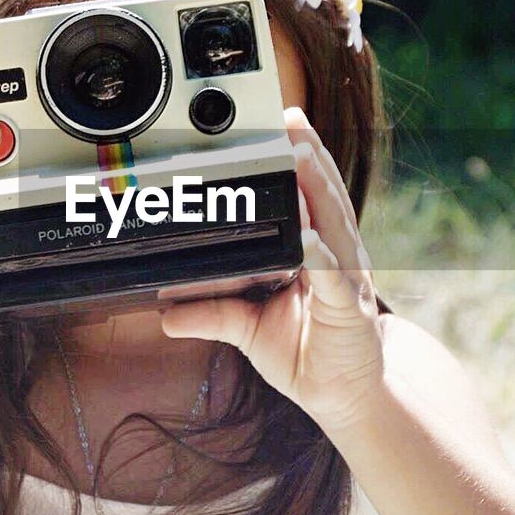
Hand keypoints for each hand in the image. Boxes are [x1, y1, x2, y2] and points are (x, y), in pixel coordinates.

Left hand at [160, 106, 385, 433]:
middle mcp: (334, 256)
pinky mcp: (349, 310)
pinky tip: (308, 240)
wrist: (347, 396)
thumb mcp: (248, 330)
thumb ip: (212, 314)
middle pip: (323, 195)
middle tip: (288, 117)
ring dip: (317, 187)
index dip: (294, 160)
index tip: (276, 126)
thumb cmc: (307, 355)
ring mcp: (346, 279)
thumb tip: (165, 313)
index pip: (307, 196)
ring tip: (300, 152)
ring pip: (332, 223)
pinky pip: (334, 278)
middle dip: (307, 153)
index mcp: (315, 251)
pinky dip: (321, 258)